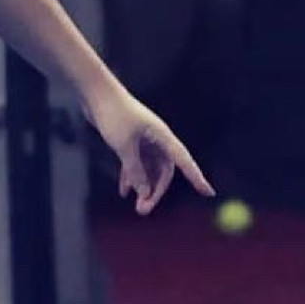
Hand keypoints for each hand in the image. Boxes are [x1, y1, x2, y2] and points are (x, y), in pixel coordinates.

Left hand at [85, 86, 212, 215]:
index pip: (184, 161)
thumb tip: (144, 193)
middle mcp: (157, 139)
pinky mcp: (130, 140)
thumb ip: (135, 170)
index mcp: (162, 136)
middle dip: (155, 191)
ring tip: (136, 207)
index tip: (209, 192)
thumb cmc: (113, 115)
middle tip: (144, 210)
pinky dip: (131, 176)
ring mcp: (143, 140)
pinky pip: (135, 163)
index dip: (197, 178)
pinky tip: (124, 192)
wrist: (95, 93)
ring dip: (143, 187)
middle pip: (163, 171)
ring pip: (149, 169)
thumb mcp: (124, 147)